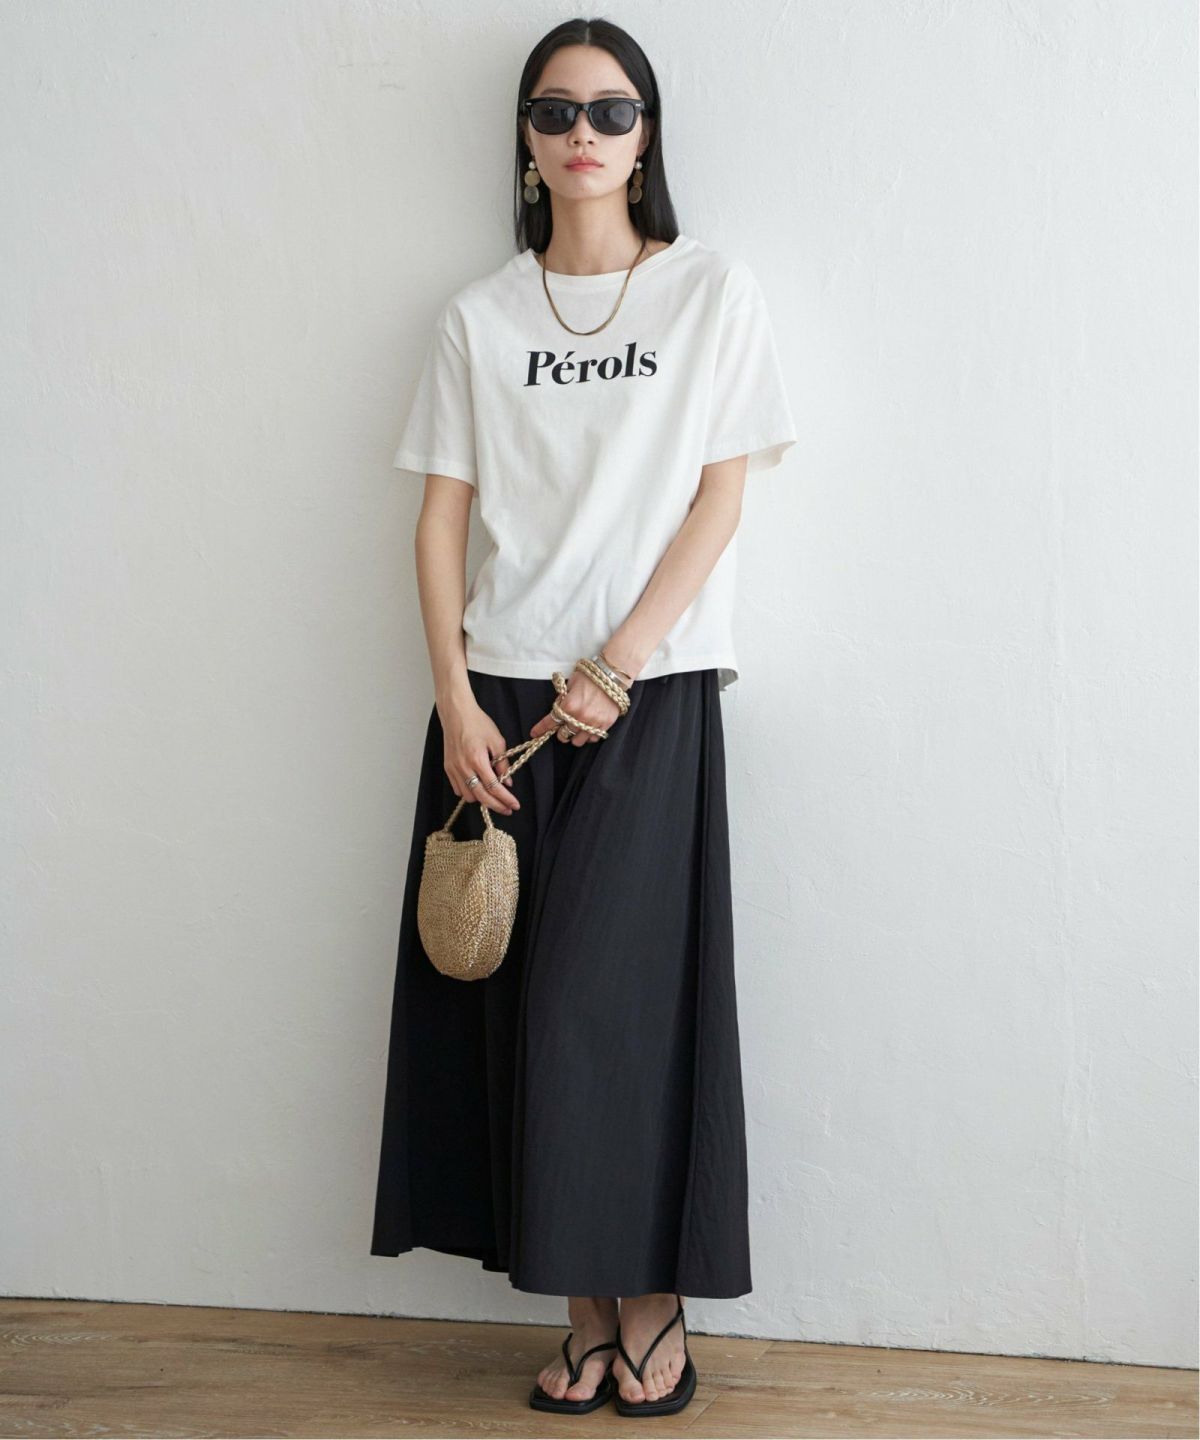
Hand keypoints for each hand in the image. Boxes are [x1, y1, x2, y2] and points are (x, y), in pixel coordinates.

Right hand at [440, 698, 520, 814]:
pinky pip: (458, 789)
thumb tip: (507, 782)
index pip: (494, 787)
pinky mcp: (447, 768)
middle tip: (507, 809)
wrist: (456, 714)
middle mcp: (464, 767)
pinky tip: (478, 787)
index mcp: (477, 760)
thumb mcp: (497, 741)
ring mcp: (453, 769)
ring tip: (492, 795)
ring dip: (482, 799)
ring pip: (468, 796)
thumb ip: (503, 763)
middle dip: (496, 806)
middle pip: (481, 797)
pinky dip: (469, 792)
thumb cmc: (478, 723)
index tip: (515, 805)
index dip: (506, 799)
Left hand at [530, 670, 624, 746]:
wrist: (612, 675)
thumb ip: (563, 699)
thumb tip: (558, 709)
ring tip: (577, 728)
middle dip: (561, 731)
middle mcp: (579, 717)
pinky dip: (589, 735)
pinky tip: (589, 727)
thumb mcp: (570, 684)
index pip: (550, 722)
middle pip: (563, 735)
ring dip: (575, 735)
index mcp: (568, 705)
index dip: (540, 729)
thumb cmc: (589, 677)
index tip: (534, 733)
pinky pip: (593, 738)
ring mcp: (593, 723)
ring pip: (578, 741)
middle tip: (563, 726)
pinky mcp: (605, 725)